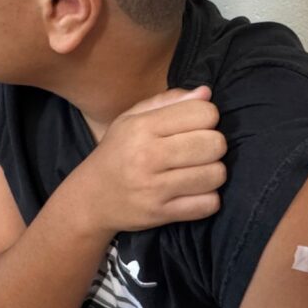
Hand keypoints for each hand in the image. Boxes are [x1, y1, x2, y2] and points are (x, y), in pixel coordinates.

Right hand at [72, 85, 226, 234]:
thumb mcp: (132, 118)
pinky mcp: (161, 214)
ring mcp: (155, 188)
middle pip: (214, 144)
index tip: (196, 126)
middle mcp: (148, 156)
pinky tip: (195, 192)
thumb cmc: (118, 152)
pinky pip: (208, 205)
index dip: (207, 117)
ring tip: (198, 171)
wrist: (91, 198)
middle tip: (199, 150)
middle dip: (214, 145)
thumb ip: (169, 101)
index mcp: (143, 127)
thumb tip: (206, 93)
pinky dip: (208, 199)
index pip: (204, 113)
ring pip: (216, 174)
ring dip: (213, 173)